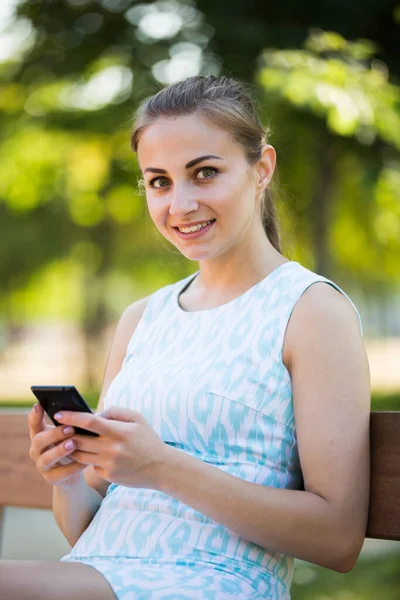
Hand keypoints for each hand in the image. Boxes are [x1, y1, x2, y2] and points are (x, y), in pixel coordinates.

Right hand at [28, 403, 86, 486]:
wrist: (72, 472)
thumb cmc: (72, 445)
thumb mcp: (69, 434)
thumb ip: (70, 424)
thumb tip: (83, 412)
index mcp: (40, 435)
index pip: (34, 424)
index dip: (35, 415)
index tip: (38, 405)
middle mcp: (37, 450)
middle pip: (39, 440)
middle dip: (54, 434)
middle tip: (70, 428)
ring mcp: (42, 465)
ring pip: (47, 458)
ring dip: (60, 450)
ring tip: (73, 444)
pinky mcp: (51, 478)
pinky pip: (62, 473)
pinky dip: (74, 467)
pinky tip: (85, 462)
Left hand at [53, 406, 169, 489]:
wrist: (161, 468)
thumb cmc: (148, 440)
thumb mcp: (137, 419)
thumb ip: (116, 412)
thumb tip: (96, 413)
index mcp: (119, 432)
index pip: (89, 422)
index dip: (71, 417)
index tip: (58, 414)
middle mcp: (112, 449)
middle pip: (79, 440)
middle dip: (66, 434)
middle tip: (58, 428)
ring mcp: (109, 464)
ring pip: (79, 455)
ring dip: (71, 447)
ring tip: (68, 440)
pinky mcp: (108, 475)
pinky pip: (90, 465)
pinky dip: (88, 458)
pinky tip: (90, 453)